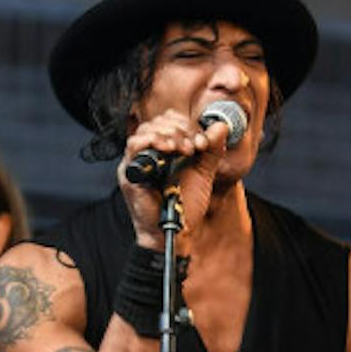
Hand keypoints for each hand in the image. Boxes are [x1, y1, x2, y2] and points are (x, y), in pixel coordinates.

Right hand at [118, 108, 228, 246]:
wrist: (177, 230)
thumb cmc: (185, 205)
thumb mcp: (204, 172)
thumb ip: (212, 149)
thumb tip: (220, 126)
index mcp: (164, 151)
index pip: (168, 121)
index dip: (185, 124)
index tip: (201, 140)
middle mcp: (148, 154)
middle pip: (157, 122)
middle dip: (179, 129)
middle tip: (192, 147)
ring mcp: (137, 163)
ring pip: (146, 130)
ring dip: (169, 134)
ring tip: (183, 150)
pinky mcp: (129, 173)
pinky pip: (134, 146)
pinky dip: (153, 141)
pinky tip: (168, 150)